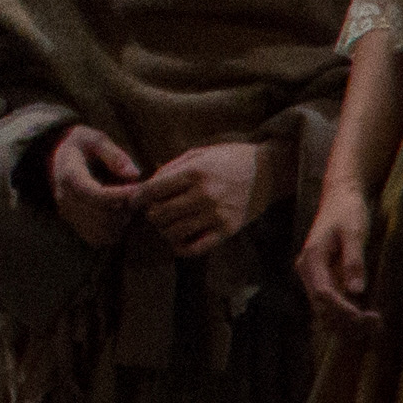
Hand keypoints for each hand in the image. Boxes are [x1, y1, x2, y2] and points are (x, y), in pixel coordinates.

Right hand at [47, 126, 147, 250]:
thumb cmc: (82, 146)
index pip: (95, 195)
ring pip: (103, 230)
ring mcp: (68, 214)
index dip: (120, 195)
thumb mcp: (96, 139)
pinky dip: (114, 230)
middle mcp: (65, 198)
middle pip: (102, 215)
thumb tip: (135, 175)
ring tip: (125, 202)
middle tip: (133, 192)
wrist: (58, 157)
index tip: (138, 187)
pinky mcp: (75, 225)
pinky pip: (99, 238)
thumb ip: (115, 155)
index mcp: (69, 175)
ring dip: (121, 220)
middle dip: (124, 207)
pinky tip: (118, 213)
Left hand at [137, 137, 281, 258]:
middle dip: (150, 214)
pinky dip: (181, 248)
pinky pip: (197, 247)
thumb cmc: (230, 158)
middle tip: (152, 212)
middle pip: (161, 213)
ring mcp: (217, 215)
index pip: (153, 190)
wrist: (269, 171)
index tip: (133, 201)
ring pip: (175, 231)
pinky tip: (178, 241)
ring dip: (163, 230)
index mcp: (195, 173)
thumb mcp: (199, 153)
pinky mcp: (228, 230)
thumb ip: (172, 167)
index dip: (137, 198)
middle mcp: (205, 195)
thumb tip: (148, 183)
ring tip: (165, 224)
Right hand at [297, 177, 378, 330]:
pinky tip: (366, 316)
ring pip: (324, 308)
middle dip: (346, 321)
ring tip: (375, 324)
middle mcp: (307, 270)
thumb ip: (353, 261)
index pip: (323, 294)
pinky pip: (330, 302)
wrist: (340, 196)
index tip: (366, 318)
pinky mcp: (323, 276)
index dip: (343, 311)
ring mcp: (314, 275)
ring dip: (346, 321)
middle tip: (377, 324)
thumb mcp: (354, 233)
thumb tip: (356, 291)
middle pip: (321, 307)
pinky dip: (346, 313)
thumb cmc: (348, 211)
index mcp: (311, 259)